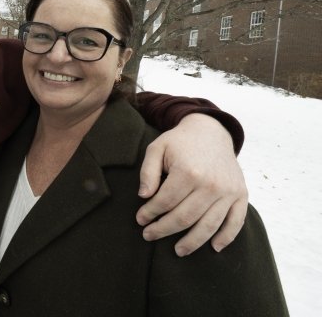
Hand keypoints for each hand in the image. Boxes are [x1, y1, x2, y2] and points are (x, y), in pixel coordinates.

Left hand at [136, 113, 247, 255]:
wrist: (211, 131)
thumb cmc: (179, 142)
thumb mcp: (156, 148)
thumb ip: (147, 172)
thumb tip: (144, 197)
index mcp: (188, 171)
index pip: (165, 202)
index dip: (150, 213)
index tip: (140, 220)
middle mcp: (211, 184)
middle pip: (184, 217)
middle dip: (163, 230)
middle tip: (149, 235)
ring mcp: (228, 191)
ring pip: (208, 225)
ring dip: (192, 242)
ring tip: (177, 250)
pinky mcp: (241, 194)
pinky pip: (235, 222)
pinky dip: (226, 237)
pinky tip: (214, 248)